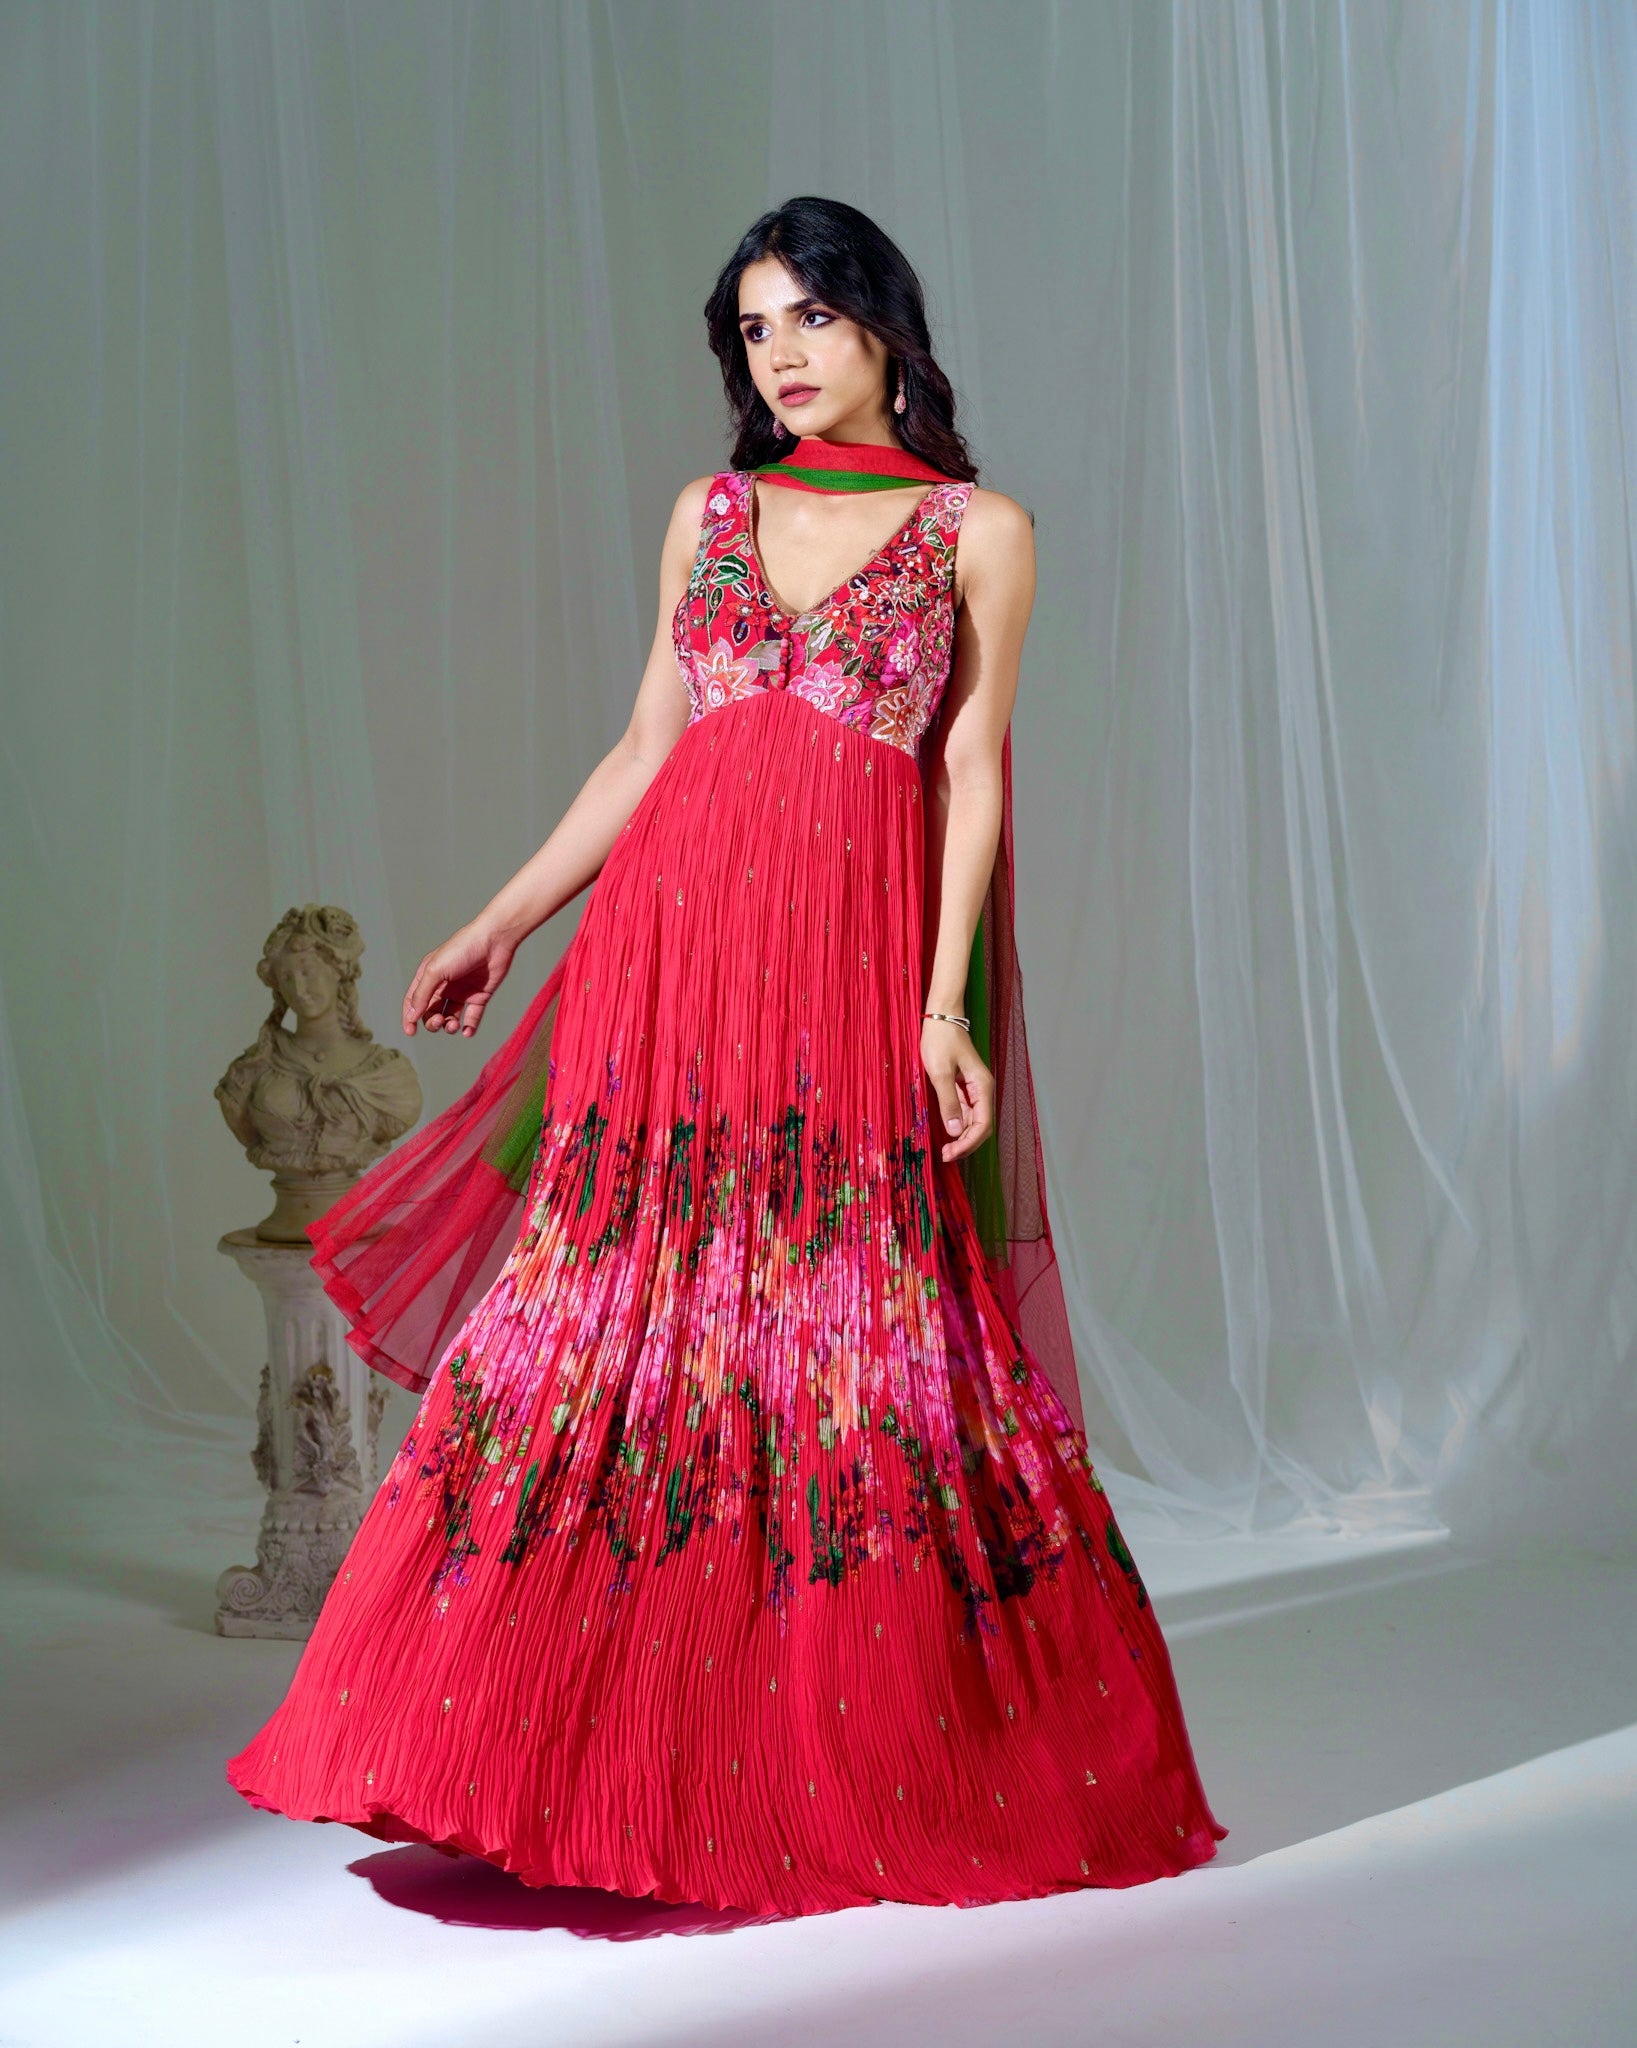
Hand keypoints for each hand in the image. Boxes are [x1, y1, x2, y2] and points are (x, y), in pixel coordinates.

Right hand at [403, 920, 517, 1038]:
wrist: (495, 940)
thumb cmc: (462, 949)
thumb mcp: (436, 970)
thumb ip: (422, 994)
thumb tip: (411, 1016)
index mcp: (429, 976)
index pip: (414, 1001)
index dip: (410, 1017)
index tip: (410, 1031)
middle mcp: (444, 985)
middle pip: (431, 1012)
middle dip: (432, 1022)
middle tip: (440, 1021)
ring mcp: (462, 992)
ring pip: (450, 1017)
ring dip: (449, 1026)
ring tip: (454, 1025)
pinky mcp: (480, 996)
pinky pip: (472, 1017)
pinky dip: (469, 1027)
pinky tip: (467, 1032)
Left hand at [921, 1017, 994, 1163]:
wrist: (941, 1017)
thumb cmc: (941, 1040)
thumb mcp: (940, 1073)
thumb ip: (949, 1102)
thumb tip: (956, 1132)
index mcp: (982, 1086)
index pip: (983, 1124)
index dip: (969, 1143)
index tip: (951, 1152)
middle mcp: (982, 1090)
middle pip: (981, 1126)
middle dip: (966, 1143)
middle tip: (946, 1155)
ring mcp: (973, 1089)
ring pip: (973, 1121)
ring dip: (962, 1137)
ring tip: (945, 1149)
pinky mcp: (963, 1087)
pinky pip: (965, 1112)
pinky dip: (957, 1124)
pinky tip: (946, 1132)